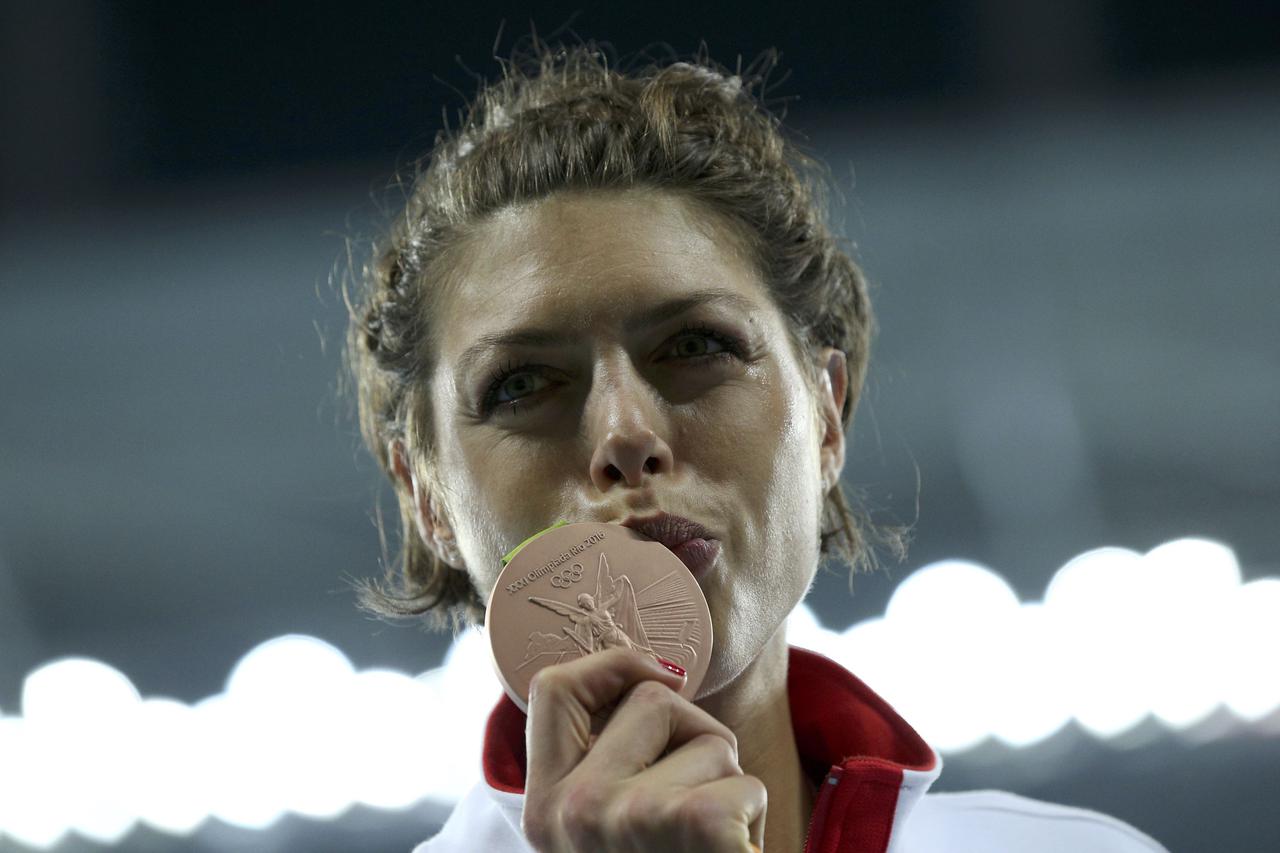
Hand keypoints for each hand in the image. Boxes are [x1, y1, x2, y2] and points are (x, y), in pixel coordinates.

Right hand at [521, 647, 766, 851]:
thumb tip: (654, 672)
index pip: (551, 688)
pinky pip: (745, 781)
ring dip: (727, 783)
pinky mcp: (695, 826)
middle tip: (690, 810)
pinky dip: (753, 816)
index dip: (610, 663)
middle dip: (691, 735)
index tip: (652, 673)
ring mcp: (629, 818)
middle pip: (649, 696)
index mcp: (544, 809)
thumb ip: (604, 762)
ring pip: (708, 738)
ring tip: (708, 845)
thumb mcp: (604, 831)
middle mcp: (573, 811)